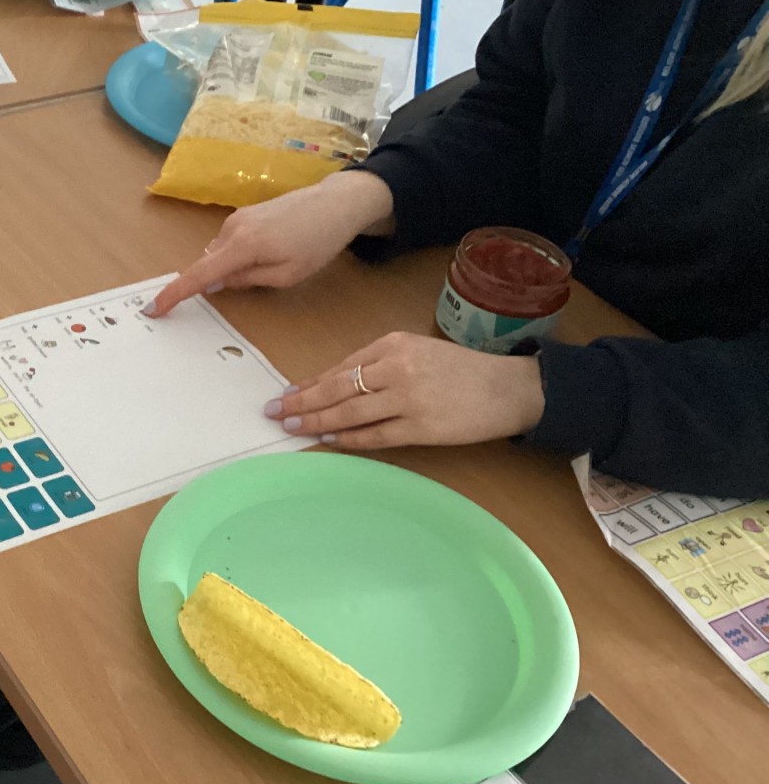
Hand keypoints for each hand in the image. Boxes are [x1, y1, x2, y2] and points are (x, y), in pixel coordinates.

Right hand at [145, 171, 394, 317]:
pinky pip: (231, 242)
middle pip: (210, 264)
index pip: (199, 274)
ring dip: (235, 265)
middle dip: (222, 279)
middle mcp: (231, 229)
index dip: (175, 293)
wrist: (335, 203)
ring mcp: (237, 218)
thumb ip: (247, 280)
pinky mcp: (245, 212)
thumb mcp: (286, 275)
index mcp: (242, 246)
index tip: (153, 308)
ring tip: (279, 259)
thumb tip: (217, 283)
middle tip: (265, 278)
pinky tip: (273, 248)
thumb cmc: (317, 243)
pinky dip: (239, 253)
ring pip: (221, 254)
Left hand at [267, 332, 545, 449]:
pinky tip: (330, 440)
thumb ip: (378, 365)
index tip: (286, 393)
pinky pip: (375, 435)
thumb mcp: (416, 352)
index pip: (341, 367)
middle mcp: (397, 367)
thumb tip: (332, 384)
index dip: (310, 382)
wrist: (509, 388)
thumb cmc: (460, 370)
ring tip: (293, 426)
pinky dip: (349, 439)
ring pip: (350, 412)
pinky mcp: (421, 427)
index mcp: (393, 344)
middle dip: (302, 401)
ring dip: (317, 420)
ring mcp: (408, 398)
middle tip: (275, 411)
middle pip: (338, 387)